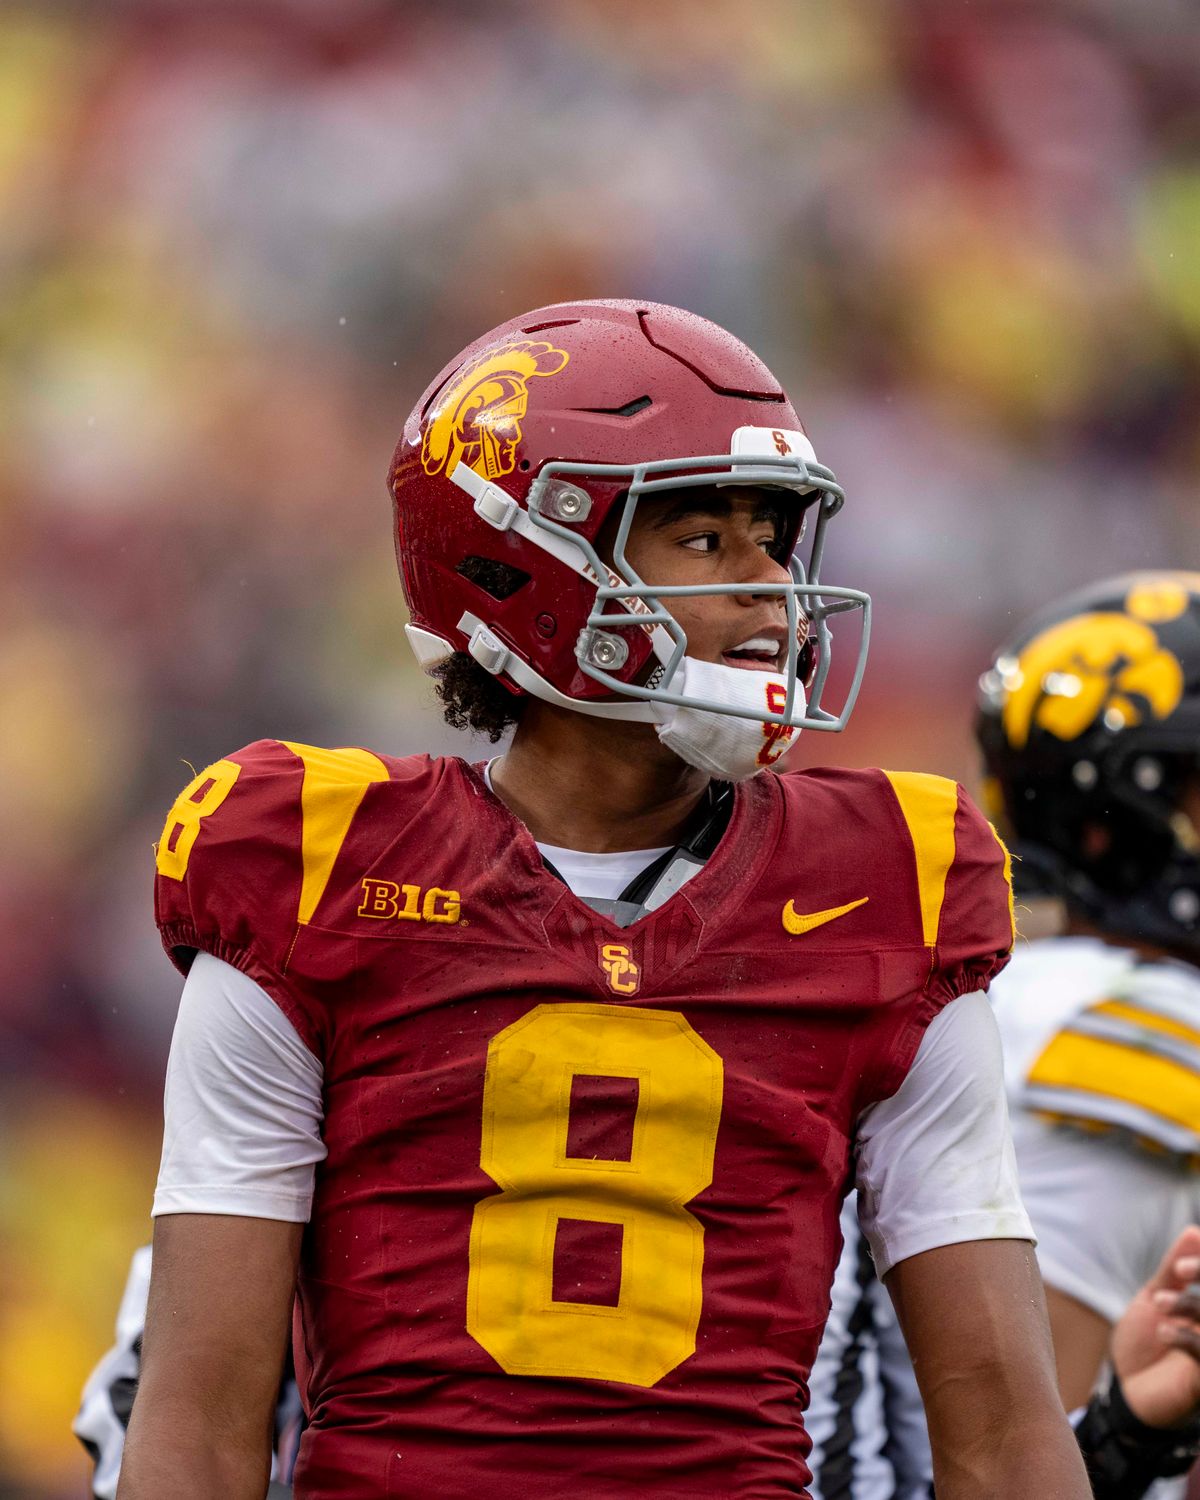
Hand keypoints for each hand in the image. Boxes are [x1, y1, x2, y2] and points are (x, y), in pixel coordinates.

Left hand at [1112, 1224, 1199, 1428]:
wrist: (1124, 1387)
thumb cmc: (1144, 1340)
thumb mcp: (1154, 1297)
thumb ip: (1175, 1269)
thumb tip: (1194, 1232)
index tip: (1183, 1261)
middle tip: (1179, 1270)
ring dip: (1192, 1305)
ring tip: (1160, 1302)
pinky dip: (1188, 1338)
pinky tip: (1164, 1332)